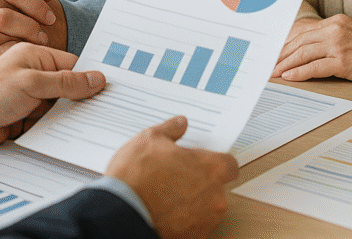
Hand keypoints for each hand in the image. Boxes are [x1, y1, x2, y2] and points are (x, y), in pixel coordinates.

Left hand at [0, 43, 104, 146]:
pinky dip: (59, 129)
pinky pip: (51, 122)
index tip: (109, 91)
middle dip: (84, 99)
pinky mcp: (28, 117)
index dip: (91, 78)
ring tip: (91, 125)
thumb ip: (65, 82)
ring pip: (63, 106)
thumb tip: (97, 79)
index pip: (74, 65)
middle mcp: (37, 75)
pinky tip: (71, 136)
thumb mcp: (31, 82)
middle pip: (71, 87)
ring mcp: (32, 97)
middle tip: (105, 110)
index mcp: (37, 56)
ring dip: (71, 116)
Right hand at [106, 116, 237, 238]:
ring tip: (165, 197)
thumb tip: (180, 124)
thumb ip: (170, 130)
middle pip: (217, 188)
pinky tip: (163, 213)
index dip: (215, 162)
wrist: (122, 214)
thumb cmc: (136, 178)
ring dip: (191, 204)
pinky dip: (182, 222)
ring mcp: (206, 221)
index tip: (200, 162)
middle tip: (175, 178)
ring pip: (205, 209)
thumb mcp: (148, 140)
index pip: (229, 164)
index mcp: (211, 169)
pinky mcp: (193, 238)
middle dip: (199, 183)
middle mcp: (215, 197)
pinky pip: (193, 227)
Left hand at [272, 15, 351, 82]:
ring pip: (303, 54)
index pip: (303, 33)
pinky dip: (299, 72)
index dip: (286, 44)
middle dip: (281, 55)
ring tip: (274, 73)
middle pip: (299, 43)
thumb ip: (331, 37)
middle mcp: (334, 30)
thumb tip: (310, 49)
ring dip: (285, 64)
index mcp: (335, 23)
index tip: (275, 53)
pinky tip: (289, 77)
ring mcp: (338, 45)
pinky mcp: (343, 61)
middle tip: (268, 65)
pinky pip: (315, 67)